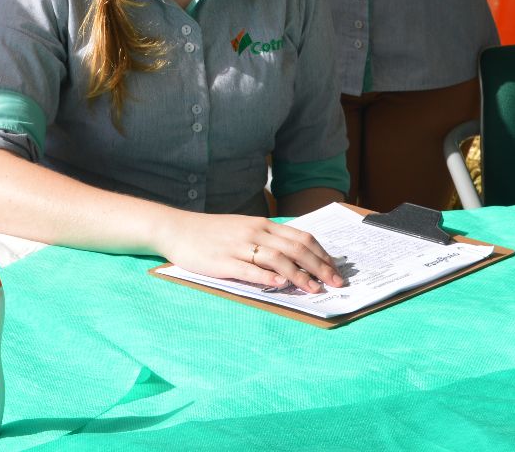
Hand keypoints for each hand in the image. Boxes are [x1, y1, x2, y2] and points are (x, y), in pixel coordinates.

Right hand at [159, 214, 346, 292]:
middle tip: (336, 283)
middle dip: (320, 267)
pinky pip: (249, 269)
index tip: (336, 269)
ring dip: (299, 275)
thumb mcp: (244, 229)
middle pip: (295, 248)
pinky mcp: (223, 261)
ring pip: (277, 259)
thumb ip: (268, 240)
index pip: (301, 237)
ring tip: (315, 289)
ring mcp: (239, 246)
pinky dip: (267, 277)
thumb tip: (296, 256)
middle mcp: (254, 232)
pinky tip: (281, 285)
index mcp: (262, 224)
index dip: (322, 254)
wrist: (177, 229)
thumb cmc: (213, 232)